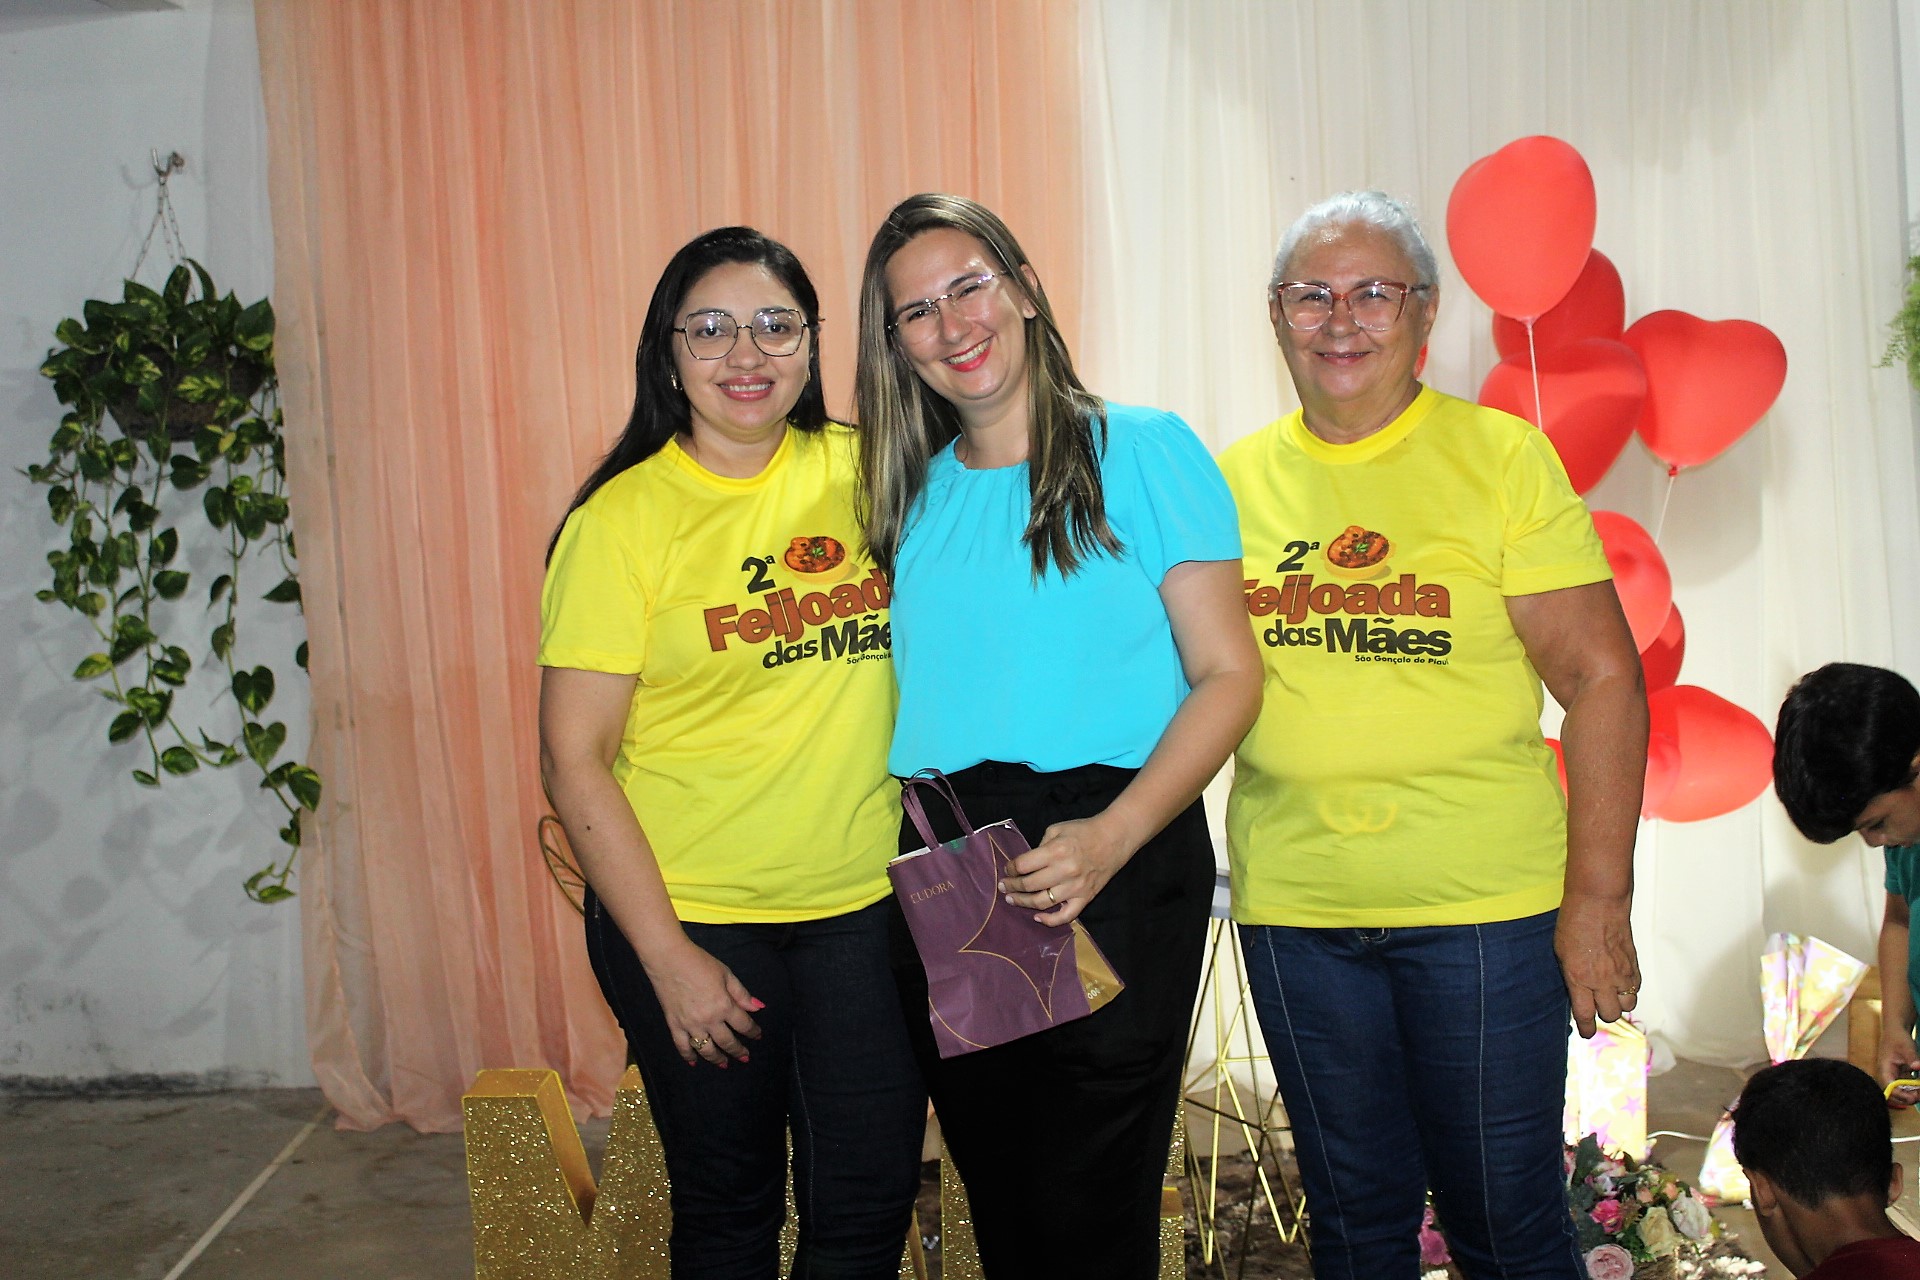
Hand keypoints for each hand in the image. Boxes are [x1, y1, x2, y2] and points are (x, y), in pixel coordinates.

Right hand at [641, 939, 762, 1066]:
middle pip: (727, 1041)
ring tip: (724, 1064)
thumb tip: (758, 1008)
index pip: (743, 1024)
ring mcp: (690, 1025)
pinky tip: (694, 1062)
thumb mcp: (726, 974)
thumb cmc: (699, 963)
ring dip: (717, 1059)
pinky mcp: (674, 1025)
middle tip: (745, 1057)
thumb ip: (742, 994)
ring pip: (706, 1049)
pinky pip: (682, 1046)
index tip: (758, 1035)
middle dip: (738, 1051)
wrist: (669, 959)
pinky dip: (688, 1056)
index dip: (753, 1031)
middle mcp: (708, 1019)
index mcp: (724, 1005)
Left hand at [996, 811, 1138, 926]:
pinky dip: (1050, 920)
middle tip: (1003, 886)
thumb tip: (1028, 863)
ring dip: (1024, 903)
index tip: (1007, 869)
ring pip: (1043, 902)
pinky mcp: (1085, 898)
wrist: (1114, 838)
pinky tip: (1038, 917)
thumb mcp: (1057, 829)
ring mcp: (1076, 887)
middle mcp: (1065, 871)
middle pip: (1029, 885)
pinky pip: (1066, 916)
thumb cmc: (1084, 831)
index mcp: (1056, 851)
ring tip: (1012, 900)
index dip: (1011, 868)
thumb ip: (1040, 846)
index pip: (1024, 865)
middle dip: (1012, 886)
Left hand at [1556, 892, 1639, 1038]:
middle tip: (1597, 1007)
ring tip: (1610, 994)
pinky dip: (1629, 989)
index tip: (1587, 1032)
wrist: (1598, 902)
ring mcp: (1621, 973)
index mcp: (1579, 977)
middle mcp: (1602, 980)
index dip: (1586, 1027)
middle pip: (1610, 1014)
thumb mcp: (1561, 952)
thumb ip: (1570, 975)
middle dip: (1603, 1014)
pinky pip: (1635, 987)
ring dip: (1619, 1003)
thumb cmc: (1574, 923)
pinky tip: (1620, 981)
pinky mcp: (1634, 964)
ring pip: (1627, 1004)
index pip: (1585, 1014)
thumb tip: (1576, 992)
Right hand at [1879, 1033, 1919, 1107]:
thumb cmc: (1898, 1038)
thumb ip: (1912, 1058)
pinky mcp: (1902, 1074)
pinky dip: (1916, 1087)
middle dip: (1908, 1096)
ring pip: (1903, 1090)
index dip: (1899, 1094)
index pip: (1889, 1086)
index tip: (1912, 1098)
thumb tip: (1917, 1067)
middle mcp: (1889, 1074)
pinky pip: (1908, 1085)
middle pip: (1896, 1092)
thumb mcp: (1906, 1047)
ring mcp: (1896, 1075)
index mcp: (1885, 1069)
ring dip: (1913, 1092)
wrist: (1897, 1031)